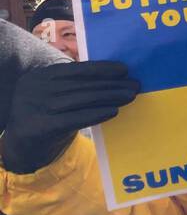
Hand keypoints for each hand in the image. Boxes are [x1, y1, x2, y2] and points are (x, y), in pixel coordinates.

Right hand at [1, 62, 139, 173]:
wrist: (24, 146)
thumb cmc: (49, 115)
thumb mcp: (55, 95)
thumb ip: (75, 85)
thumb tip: (115, 77)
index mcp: (40, 76)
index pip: (74, 69)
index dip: (100, 68)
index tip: (124, 69)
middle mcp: (34, 89)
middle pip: (81, 85)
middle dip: (111, 84)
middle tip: (135, 85)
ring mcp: (34, 108)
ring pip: (80, 100)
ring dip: (109, 97)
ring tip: (130, 96)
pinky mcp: (39, 127)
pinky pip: (73, 119)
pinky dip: (95, 114)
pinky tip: (114, 111)